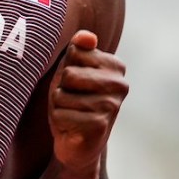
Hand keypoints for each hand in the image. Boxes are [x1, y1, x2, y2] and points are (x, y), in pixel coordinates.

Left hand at [48, 30, 128, 177]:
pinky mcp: (99, 126)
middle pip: (68, 74)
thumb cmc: (72, 100)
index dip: (65, 69)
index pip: (74, 52)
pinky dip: (59, 121)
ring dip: (59, 106)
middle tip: (71, 100)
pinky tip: (72, 127)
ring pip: (62, 95)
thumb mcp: (71, 69)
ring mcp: (111, 106)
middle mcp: (120, 85)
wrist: (77, 142)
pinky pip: (60, 114)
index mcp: (115, 66)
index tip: (75, 83)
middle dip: (60, 89)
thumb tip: (87, 36)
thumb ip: (77, 49)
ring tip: (72, 113)